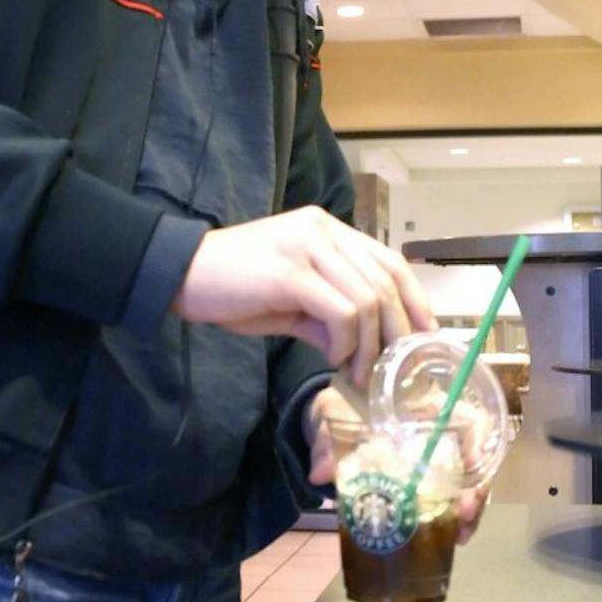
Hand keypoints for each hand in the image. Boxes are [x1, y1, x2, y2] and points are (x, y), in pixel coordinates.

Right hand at [171, 207, 434, 386]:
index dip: (414, 300)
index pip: (389, 261)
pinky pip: (341, 311)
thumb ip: (328, 315)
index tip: (423, 338)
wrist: (178, 275)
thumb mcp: (290, 301)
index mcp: (328, 230)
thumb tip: (363, 348)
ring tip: (355, 372)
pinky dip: (346, 343)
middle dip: (397, 331)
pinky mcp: (291, 271)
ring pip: (367, 298)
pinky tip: (333, 359)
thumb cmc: (232, 289)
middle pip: (386, 280)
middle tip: (391, 369)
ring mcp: (308, 246)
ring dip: (369, 345)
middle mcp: (324, 230)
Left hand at [301, 385, 492, 545]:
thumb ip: (325, 441)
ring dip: (470, 509)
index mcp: (422, 407)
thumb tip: (320, 473)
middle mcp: (438, 433)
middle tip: (465, 513)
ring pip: (468, 483)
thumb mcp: (330, 414)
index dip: (477, 439)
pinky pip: (449, 500)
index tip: (473, 463)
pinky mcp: (425, 486)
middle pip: (475, 457)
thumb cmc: (338, 408)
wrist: (326, 427)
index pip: (466, 416)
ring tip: (462, 535)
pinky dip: (454, 520)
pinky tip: (453, 539)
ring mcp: (435, 462)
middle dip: (477, 487)